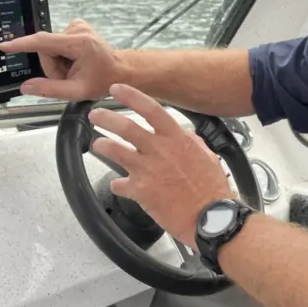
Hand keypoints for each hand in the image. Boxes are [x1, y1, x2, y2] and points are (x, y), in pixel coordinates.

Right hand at [0, 20, 122, 99]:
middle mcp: (77, 29)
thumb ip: (49, 89)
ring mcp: (77, 26)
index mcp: (79, 43)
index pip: (43, 42)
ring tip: (74, 71)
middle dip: (52, 67)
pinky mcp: (76, 26)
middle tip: (68, 78)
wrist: (120, 71)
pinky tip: (74, 62)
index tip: (6, 45)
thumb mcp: (76, 91)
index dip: (22, 44)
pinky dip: (61, 56)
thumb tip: (25, 87)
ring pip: (50, 47)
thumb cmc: (103, 80)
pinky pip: (56, 43)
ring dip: (57, 63)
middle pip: (46, 49)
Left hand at [88, 83, 234, 246]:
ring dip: (102, 145)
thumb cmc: (212, 190)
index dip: (131, 96)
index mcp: (176, 139)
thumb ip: (190, 141)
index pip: (150, 109)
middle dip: (106, 118)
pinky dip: (117, 184)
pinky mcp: (140, 191)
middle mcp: (159, 150)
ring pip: (115, 151)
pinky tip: (117, 185)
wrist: (209, 217)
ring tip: (96, 144)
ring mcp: (147, 170)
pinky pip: (119, 185)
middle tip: (95, 114)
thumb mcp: (206, 156)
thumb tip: (183, 134)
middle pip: (125, 127)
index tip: (117, 89)